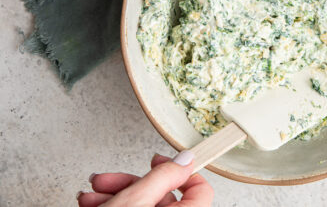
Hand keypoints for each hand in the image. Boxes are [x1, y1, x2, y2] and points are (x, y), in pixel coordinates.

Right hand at [77, 150, 212, 206]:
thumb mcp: (136, 202)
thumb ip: (163, 177)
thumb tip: (185, 160)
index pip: (201, 191)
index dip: (180, 172)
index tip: (158, 162)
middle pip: (163, 198)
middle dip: (129, 185)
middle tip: (107, 182)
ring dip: (116, 196)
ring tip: (91, 198)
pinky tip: (92, 206)